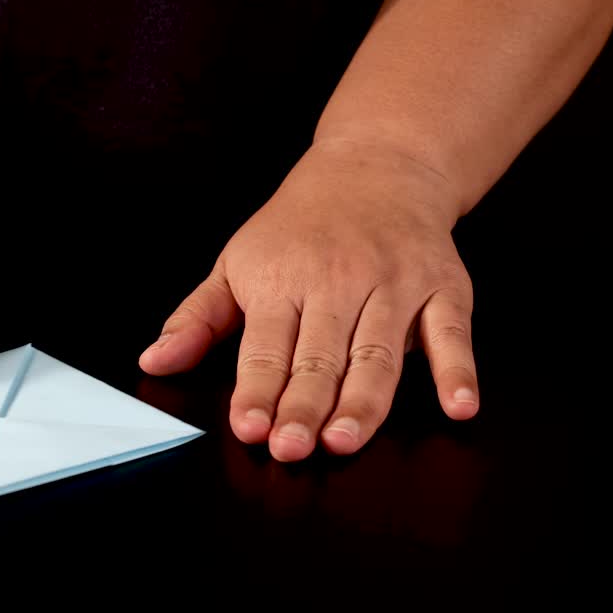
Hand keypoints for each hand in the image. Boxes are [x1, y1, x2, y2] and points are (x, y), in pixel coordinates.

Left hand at [139, 141, 478, 460]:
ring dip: (364, 400)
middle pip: (320, 356)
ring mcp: (395, 285)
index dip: (257, 390)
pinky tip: (458, 406)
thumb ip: (198, 318)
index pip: (267, 346)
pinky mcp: (443, 288)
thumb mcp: (237, 261)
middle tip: (292, 448)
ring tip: (345, 441)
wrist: (379, 164)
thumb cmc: (301, 225)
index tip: (249, 428)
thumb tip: (154, 360)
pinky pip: (452, 333)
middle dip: (304, 405)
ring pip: (378, 354)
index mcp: (283, 280)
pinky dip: (457, 369)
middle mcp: (340, 281)